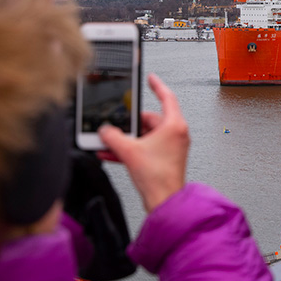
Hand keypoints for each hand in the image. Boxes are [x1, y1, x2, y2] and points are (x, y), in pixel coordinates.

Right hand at [99, 74, 189, 212]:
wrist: (164, 202)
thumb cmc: (159, 178)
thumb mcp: (129, 150)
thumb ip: (112, 137)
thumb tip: (104, 131)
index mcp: (174, 125)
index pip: (167, 96)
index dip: (156, 85)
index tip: (149, 78)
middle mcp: (176, 134)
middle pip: (149, 119)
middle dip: (130, 123)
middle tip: (116, 124)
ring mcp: (171, 147)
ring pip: (145, 135)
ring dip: (127, 138)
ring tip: (110, 141)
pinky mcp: (164, 159)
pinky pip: (145, 147)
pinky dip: (130, 149)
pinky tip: (113, 153)